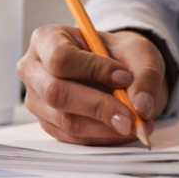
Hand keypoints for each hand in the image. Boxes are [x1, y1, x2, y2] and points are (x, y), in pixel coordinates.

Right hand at [16, 25, 168, 144]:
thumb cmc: (118, 55)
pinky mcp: (48, 124)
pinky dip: (103, 138)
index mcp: (46, 39)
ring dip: (105, 128)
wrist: (112, 72)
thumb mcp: (139, 52)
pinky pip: (74, 138)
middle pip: (56, 93)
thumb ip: (145, 75)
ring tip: (137, 123)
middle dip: (98, 107)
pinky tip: (124, 130)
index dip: (93, 69)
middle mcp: (32, 69)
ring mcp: (36, 100)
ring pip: (66, 121)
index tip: (125, 77)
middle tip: (132, 117)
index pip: (60, 57)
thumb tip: (141, 106)